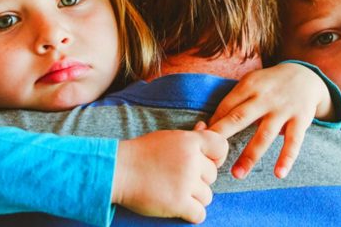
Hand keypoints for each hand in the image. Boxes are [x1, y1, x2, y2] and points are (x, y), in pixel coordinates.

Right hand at [112, 129, 228, 223]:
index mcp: (190, 141)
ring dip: (195, 197)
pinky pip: (200, 214)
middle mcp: (191, 160)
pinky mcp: (178, 203)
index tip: (205, 162)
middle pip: (213, 175)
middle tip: (179, 178)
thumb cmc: (142, 153)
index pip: (221, 147)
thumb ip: (190, 135)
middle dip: (200, 180)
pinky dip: (191, 213)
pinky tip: (178, 206)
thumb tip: (205, 126)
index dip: (217, 157)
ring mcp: (186, 182)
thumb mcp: (168, 137)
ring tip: (176, 191)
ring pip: (208, 196)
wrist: (118, 170)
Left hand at [208, 63, 332, 178]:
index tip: (201, 142)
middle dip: (222, 136)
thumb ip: (234, 101)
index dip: (213, 125)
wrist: (305, 75)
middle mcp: (264, 97)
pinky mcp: (300, 119)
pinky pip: (293, 142)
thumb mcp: (251, 82)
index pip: (226, 107)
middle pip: (239, 118)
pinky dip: (286, 158)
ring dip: (250, 156)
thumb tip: (209, 126)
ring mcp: (283, 109)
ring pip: (264, 135)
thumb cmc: (269, 84)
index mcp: (249, 85)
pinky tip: (279, 174)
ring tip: (237, 174)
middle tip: (209, 157)